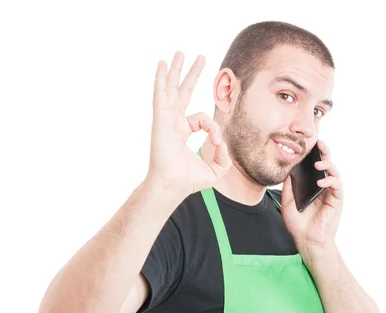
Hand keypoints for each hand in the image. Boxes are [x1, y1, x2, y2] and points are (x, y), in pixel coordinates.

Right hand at [145, 51, 231, 196]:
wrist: (173, 185)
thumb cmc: (189, 180)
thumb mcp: (215, 169)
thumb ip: (224, 158)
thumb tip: (224, 143)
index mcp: (182, 131)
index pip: (201, 119)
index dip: (213, 129)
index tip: (217, 144)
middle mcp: (172, 122)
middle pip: (182, 92)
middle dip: (190, 75)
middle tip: (198, 58)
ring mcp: (165, 119)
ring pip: (171, 89)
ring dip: (175, 70)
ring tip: (179, 53)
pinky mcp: (160, 119)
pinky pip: (161, 94)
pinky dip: (161, 79)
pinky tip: (162, 65)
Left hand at [281, 140, 343, 251]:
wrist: (306, 240)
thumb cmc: (298, 223)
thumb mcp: (288, 201)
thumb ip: (289, 186)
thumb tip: (288, 170)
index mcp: (312, 185)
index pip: (315, 166)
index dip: (314, 154)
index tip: (309, 144)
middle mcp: (323, 186)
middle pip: (327, 164)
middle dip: (325, 152)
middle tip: (320, 143)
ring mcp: (330, 192)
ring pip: (334, 172)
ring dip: (328, 165)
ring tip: (319, 164)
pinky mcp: (337, 200)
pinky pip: (337, 185)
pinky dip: (330, 180)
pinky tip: (321, 181)